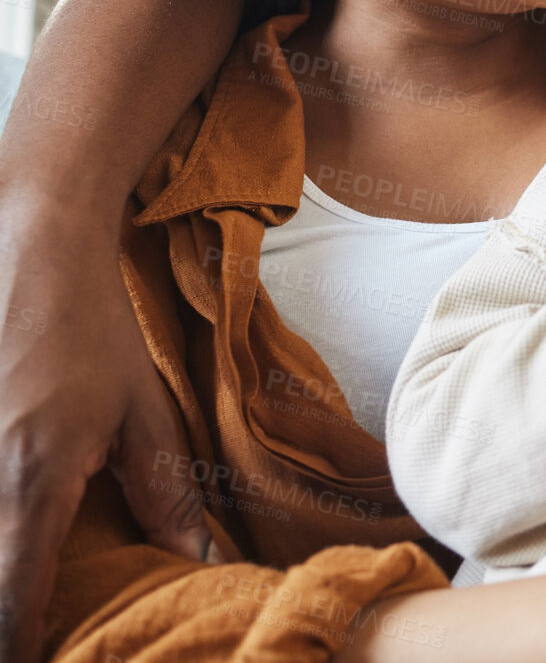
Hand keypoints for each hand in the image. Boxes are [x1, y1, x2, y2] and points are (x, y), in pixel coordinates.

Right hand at [0, 202, 212, 662]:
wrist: (31, 249)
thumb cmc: (91, 329)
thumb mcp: (141, 411)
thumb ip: (164, 490)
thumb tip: (198, 558)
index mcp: (32, 482)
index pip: (13, 601)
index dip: (21, 650)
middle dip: (7, 618)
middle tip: (40, 639)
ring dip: (1, 567)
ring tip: (27, 598)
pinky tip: (10, 537)